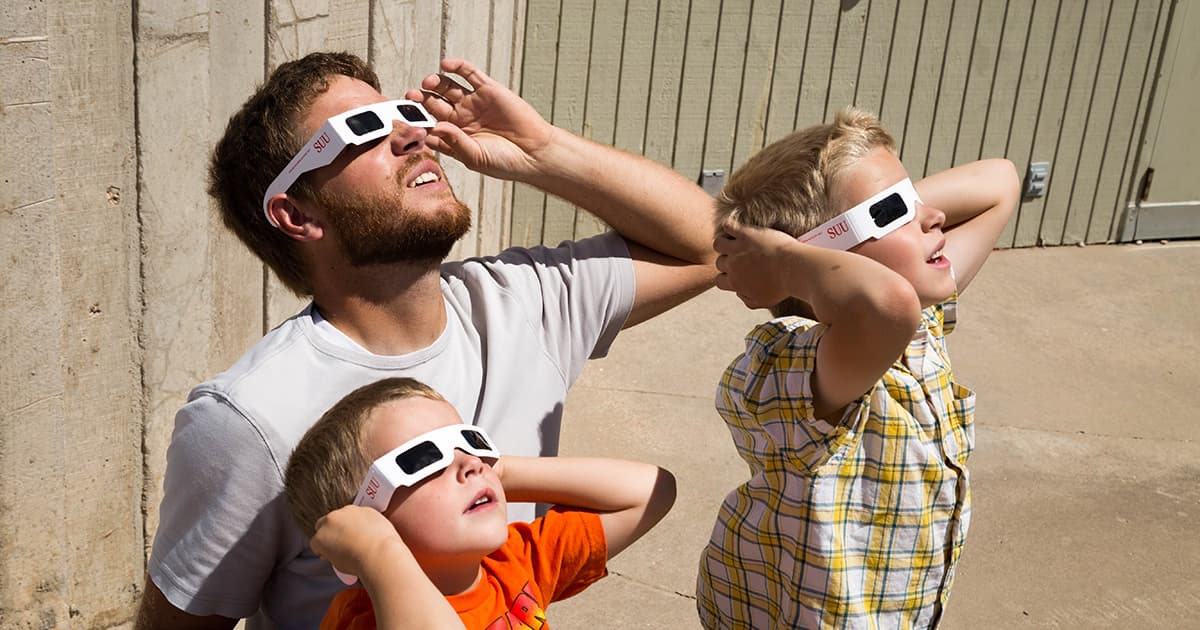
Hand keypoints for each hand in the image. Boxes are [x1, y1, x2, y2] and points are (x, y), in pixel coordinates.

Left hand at [310, 505, 406, 579]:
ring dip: (327, 542)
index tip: (348, 538)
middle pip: (329, 521)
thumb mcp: (380, 527)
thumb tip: (362, 535)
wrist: (379, 554)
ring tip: (340, 555)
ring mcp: (329, 523)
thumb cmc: (384, 546)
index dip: (344, 528)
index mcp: (357, 508)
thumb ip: (367, 525)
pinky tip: (334, 558)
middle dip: (332, 532)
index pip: (344, 516)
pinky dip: (322, 552)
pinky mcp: (320, 537)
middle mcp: (342, 512)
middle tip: (340, 546)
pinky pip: (316, 546)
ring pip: (321, 533)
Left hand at [405, 58, 555, 181]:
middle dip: (421, 100)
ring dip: (435, 83)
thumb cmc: (505, 162)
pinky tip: (445, 66)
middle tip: (411, 96)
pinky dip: (457, 67)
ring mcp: (474, 103)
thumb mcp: (475, 157)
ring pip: (448, 87)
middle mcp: (462, 118)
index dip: (417, 123)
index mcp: (455, 137)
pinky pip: (469, 74)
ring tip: (428, 83)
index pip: (429, 126)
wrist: (534, 153)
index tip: (405, 121)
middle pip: (434, 104)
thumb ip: (454, 142)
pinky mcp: (489, 90)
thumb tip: (435, 126)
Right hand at [713, 220, 802, 308]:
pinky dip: (728, 227)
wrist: (794, 269)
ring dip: (724, 243)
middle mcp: (733, 266)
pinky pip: (728, 227)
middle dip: (727, 260)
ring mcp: (738, 248)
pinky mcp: (745, 234)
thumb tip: (738, 292)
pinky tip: (735, 228)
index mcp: (735, 283)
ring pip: (719, 244)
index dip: (726, 277)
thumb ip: (746, 299)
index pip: (719, 281)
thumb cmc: (782, 286)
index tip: (735, 274)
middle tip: (739, 257)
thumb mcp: (763, 301)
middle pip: (720, 262)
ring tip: (733, 242)